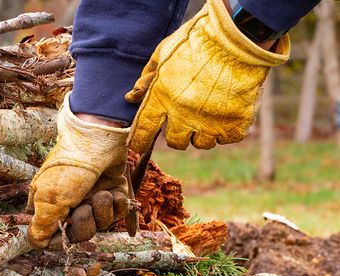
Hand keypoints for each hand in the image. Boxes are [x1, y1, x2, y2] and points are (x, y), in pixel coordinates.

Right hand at [27, 95, 129, 247]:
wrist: (97, 141)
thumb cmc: (69, 169)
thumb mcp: (49, 200)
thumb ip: (41, 227)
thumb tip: (36, 244)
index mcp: (49, 207)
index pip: (53, 237)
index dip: (61, 238)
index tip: (65, 230)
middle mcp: (70, 205)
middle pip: (79, 235)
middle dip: (85, 223)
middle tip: (85, 206)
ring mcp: (91, 200)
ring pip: (100, 225)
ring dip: (102, 211)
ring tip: (102, 193)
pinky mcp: (112, 194)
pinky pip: (117, 214)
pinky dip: (118, 205)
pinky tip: (114, 193)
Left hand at [125, 0, 288, 152]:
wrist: (240, 35)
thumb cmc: (198, 40)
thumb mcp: (165, 52)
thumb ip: (147, 77)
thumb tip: (131, 97)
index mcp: (162, 97)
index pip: (144, 130)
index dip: (139, 141)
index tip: (138, 146)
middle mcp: (184, 114)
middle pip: (175, 142)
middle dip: (177, 134)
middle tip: (184, 120)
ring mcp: (211, 120)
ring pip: (201, 143)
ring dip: (202, 133)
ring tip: (207, 114)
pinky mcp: (236, 122)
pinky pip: (226, 139)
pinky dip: (225, 131)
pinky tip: (225, 115)